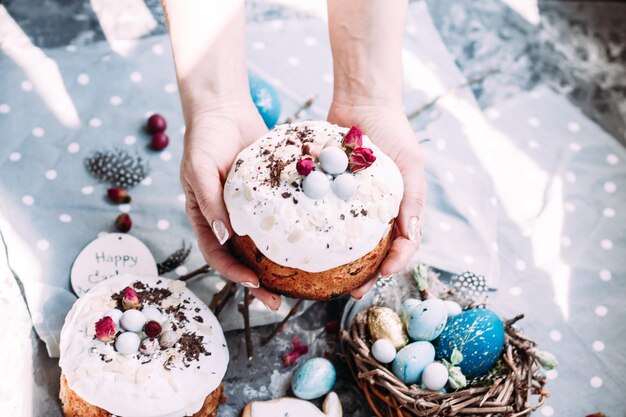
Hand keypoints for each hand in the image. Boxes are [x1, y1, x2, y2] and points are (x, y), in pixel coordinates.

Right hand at [180, 102, 281, 309]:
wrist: (225, 109)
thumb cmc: (204, 139)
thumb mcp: (200, 169)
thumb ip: (208, 201)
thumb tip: (224, 236)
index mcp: (206, 218)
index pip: (217, 255)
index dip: (232, 273)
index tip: (253, 283)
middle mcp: (228, 219)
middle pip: (243, 259)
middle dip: (258, 283)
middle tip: (279, 302)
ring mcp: (251, 209)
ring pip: (265, 244)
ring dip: (279, 265)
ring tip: (300, 284)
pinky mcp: (271, 196)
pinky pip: (283, 217)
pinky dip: (293, 231)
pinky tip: (312, 244)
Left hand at [328, 102, 426, 298]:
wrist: (363, 102)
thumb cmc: (394, 131)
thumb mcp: (410, 164)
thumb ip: (413, 200)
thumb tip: (411, 238)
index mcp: (401, 208)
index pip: (403, 245)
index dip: (395, 263)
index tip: (382, 274)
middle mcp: (377, 211)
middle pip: (373, 252)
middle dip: (364, 275)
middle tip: (350, 292)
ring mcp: (352, 204)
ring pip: (346, 242)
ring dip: (339, 265)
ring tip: (326, 281)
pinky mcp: (331, 194)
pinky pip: (323, 218)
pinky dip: (317, 234)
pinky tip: (304, 248)